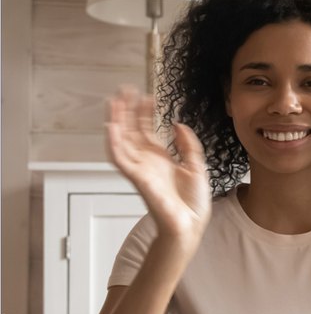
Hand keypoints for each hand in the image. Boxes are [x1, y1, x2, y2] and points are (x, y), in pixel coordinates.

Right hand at [106, 86, 211, 248]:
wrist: (191, 224)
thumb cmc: (192, 203)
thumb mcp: (197, 166)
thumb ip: (188, 145)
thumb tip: (178, 125)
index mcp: (161, 157)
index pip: (147, 129)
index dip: (145, 112)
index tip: (147, 95)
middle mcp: (148, 161)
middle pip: (131, 130)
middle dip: (127, 110)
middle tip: (125, 89)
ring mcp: (140, 168)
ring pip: (121, 140)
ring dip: (116, 120)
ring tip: (115, 101)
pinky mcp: (137, 178)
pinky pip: (120, 159)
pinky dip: (113, 143)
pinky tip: (111, 126)